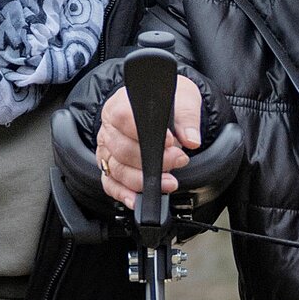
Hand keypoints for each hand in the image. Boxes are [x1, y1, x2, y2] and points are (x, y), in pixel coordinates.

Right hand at [96, 75, 203, 204]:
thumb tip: (191, 139)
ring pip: (117, 170)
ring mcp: (107, 150)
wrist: (166, 111)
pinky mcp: (110, 168)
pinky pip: (111, 184)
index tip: (168, 141)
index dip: (142, 131)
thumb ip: (187, 118)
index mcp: (121, 105)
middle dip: (152, 161)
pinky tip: (136, 199)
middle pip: (121, 149)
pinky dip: (123, 194)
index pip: (122, 117)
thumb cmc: (169, 103)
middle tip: (178, 160)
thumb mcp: (183, 100)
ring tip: (168, 182)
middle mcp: (110, 129)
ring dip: (142, 181)